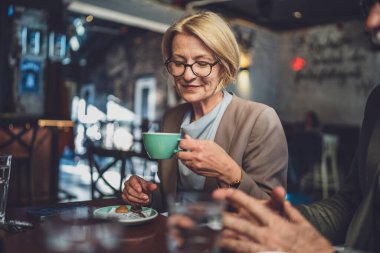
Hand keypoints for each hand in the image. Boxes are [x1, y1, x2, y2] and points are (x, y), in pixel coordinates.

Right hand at [122, 175, 156, 204]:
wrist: (143, 192)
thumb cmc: (145, 187)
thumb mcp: (149, 186)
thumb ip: (151, 186)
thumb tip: (154, 186)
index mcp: (133, 178)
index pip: (133, 181)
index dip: (136, 186)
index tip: (140, 190)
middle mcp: (127, 183)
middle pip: (130, 190)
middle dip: (139, 195)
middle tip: (146, 198)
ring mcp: (125, 190)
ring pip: (129, 197)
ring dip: (138, 200)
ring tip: (145, 201)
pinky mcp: (124, 196)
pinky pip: (128, 201)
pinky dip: (134, 203)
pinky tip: (140, 203)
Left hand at [176, 135, 240, 183]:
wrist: (224, 168)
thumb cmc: (219, 155)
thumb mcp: (209, 143)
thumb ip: (196, 140)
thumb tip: (186, 137)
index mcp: (200, 147)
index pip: (183, 144)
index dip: (182, 143)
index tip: (183, 143)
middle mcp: (197, 156)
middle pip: (179, 154)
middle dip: (180, 151)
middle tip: (184, 150)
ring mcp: (195, 165)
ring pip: (182, 160)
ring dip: (184, 157)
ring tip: (190, 155)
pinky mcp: (195, 171)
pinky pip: (187, 166)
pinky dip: (188, 162)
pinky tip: (194, 160)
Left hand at [213, 188, 333, 252]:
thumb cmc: (316, 248)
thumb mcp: (305, 226)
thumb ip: (291, 211)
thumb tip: (282, 197)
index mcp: (276, 223)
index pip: (250, 204)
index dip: (233, 196)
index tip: (219, 193)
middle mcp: (268, 236)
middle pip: (239, 224)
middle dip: (222, 218)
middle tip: (207, 214)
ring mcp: (265, 250)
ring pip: (239, 243)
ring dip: (223, 238)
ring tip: (209, 235)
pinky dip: (236, 251)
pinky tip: (225, 249)